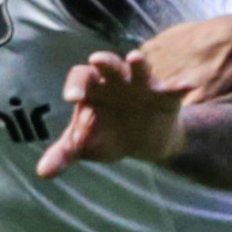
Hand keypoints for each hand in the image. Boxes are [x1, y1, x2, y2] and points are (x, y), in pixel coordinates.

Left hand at [42, 49, 186, 180]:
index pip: (81, 79)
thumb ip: (63, 154)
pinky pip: (173, 87)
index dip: (76, 85)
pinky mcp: (165, 94)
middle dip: (104, 63)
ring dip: (138, 64)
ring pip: (139, 69)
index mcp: (92, 88)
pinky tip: (189, 85)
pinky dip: (180, 85)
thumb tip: (42, 173)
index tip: (72, 98)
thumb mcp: (84, 144)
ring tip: (136, 58)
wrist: (144, 140)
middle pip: (107, 66)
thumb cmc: (107, 134)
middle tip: (96, 60)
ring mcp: (141, 85)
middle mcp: (115, 80)